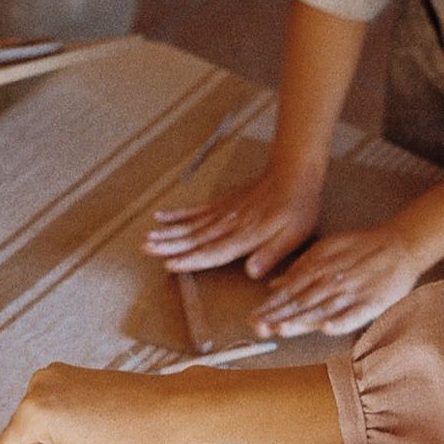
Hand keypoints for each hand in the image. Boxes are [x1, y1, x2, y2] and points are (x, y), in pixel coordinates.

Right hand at [143, 168, 320, 278]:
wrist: (294, 171)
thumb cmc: (297, 205)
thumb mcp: (294, 234)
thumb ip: (271, 253)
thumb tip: (251, 272)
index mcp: (245, 236)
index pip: (212, 251)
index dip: (190, 259)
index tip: (169, 263)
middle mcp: (229, 224)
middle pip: (193, 238)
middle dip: (168, 245)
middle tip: (145, 248)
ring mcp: (223, 212)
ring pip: (190, 225)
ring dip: (167, 232)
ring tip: (146, 238)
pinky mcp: (222, 202)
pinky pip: (195, 210)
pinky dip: (177, 214)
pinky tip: (161, 216)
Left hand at [249, 223, 424, 337]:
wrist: (402, 243)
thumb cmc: (361, 249)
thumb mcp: (327, 250)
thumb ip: (300, 269)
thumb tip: (273, 285)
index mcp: (319, 268)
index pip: (290, 291)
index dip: (271, 305)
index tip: (253, 318)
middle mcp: (332, 282)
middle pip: (301, 302)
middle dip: (278, 316)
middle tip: (258, 327)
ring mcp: (352, 293)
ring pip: (323, 309)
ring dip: (302, 320)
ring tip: (283, 329)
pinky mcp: (372, 302)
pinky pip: (356, 314)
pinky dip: (342, 320)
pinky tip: (328, 328)